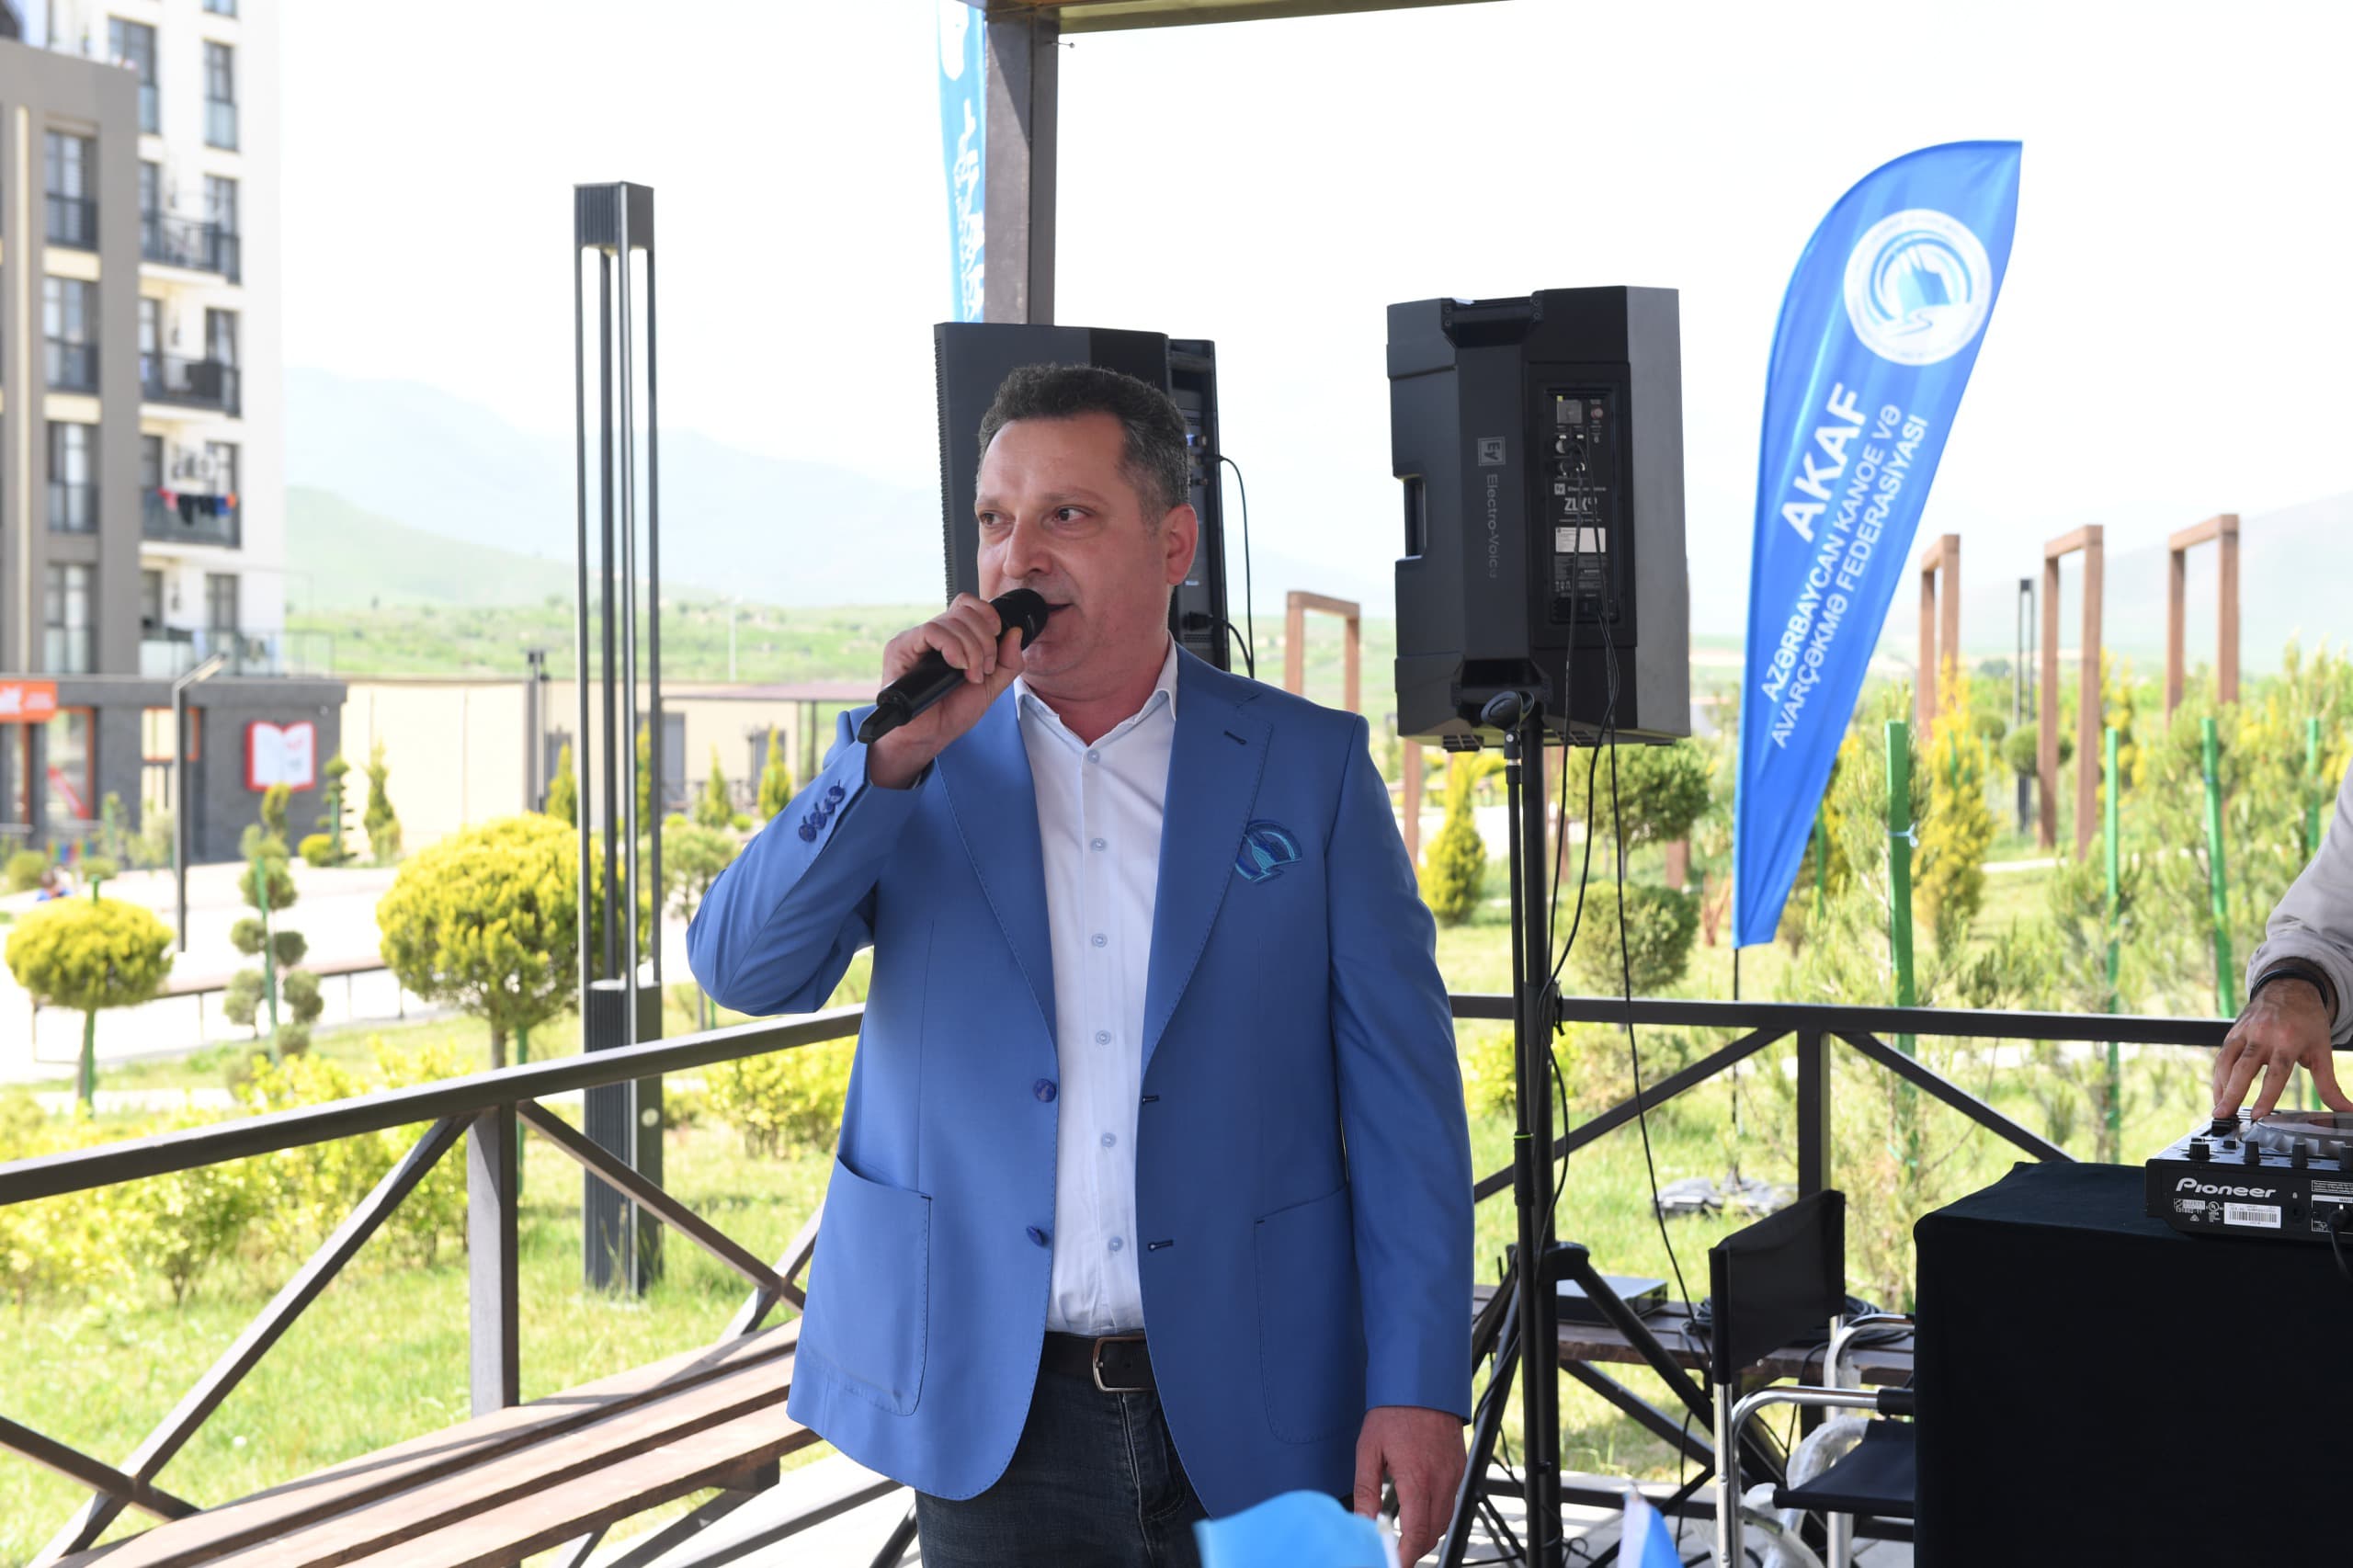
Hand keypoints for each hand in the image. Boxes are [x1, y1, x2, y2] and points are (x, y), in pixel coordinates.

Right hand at [866, 595, 1025, 788]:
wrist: (930, 736)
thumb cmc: (952, 712)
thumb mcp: (991, 686)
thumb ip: (1008, 662)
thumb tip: (1014, 633)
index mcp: (953, 638)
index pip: (968, 604)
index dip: (987, 614)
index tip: (998, 636)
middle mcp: (934, 635)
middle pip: (965, 610)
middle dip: (985, 640)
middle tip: (984, 669)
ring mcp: (916, 639)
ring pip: (951, 620)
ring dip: (972, 649)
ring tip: (970, 675)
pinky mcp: (901, 647)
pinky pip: (931, 631)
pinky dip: (953, 647)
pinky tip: (957, 666)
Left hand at [1354, 1404, 1463, 1564]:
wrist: (1421, 1382)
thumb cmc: (1393, 1412)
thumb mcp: (1369, 1450)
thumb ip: (1366, 1490)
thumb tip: (1363, 1522)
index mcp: (1417, 1479)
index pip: (1417, 1532)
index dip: (1406, 1554)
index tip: (1394, 1562)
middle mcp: (1442, 1480)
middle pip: (1434, 1531)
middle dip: (1416, 1547)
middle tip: (1396, 1551)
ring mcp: (1454, 1473)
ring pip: (1445, 1518)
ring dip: (1427, 1531)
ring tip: (1406, 1535)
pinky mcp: (1460, 1466)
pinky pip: (1452, 1499)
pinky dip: (1437, 1511)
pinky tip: (1419, 1507)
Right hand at [2214, 976, 2350, 1117]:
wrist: (2289, 988)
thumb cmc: (2307, 1021)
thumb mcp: (2322, 1050)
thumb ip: (2329, 1084)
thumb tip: (2346, 1110)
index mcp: (2288, 1040)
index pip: (2275, 1073)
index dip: (2266, 1095)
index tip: (2257, 1115)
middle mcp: (2263, 1035)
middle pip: (2243, 1068)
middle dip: (2231, 1093)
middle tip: (2223, 1115)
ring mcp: (2245, 1032)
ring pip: (2226, 1061)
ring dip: (2220, 1087)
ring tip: (2219, 1109)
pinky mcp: (2233, 1032)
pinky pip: (2221, 1056)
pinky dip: (2218, 1076)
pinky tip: (2219, 1092)